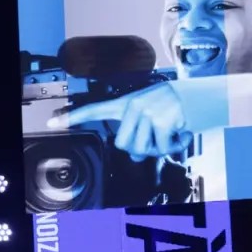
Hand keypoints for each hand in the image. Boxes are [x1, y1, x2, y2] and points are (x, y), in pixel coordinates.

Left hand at [50, 83, 191, 161]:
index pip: (94, 109)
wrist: (199, 94)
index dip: (72, 117)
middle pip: (122, 144)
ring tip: (170, 135)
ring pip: (142, 149)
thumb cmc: (173, 106)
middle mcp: (133, 106)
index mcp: (126, 103)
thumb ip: (139, 135)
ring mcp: (147, 112)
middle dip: (139, 150)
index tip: (52, 121)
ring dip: (160, 149)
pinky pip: (163, 148)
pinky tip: (182, 133)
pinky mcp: (162, 119)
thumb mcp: (150, 116)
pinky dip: (176, 146)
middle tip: (154, 142)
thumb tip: (136, 157)